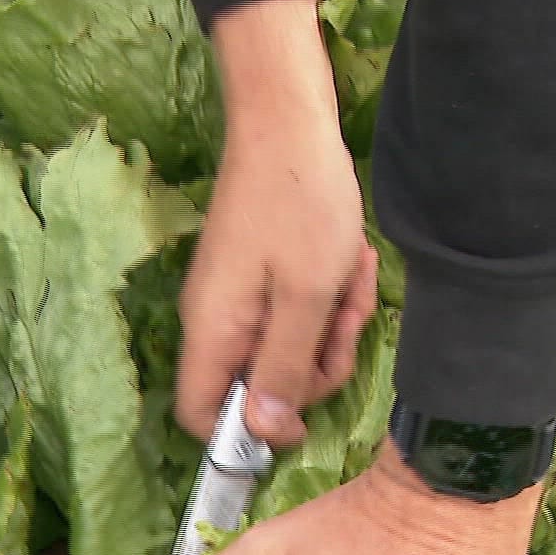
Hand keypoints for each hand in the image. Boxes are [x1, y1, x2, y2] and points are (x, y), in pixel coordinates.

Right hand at [177, 0, 378, 447]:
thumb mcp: (308, 297)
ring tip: (353, 281)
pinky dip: (327, 300)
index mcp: (215, 332)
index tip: (303, 416)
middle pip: (257, 389)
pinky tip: (350, 266)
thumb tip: (263, 434)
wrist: (289, 120)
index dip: (248, 433)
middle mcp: (216, 321)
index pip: (202, 417)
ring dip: (330, 329)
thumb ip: (286, 369)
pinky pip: (293, 315)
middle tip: (345, 323)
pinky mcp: (259, 277)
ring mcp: (237, 298)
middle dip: (314, 368)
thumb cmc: (300, 203)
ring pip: (285, 351)